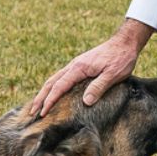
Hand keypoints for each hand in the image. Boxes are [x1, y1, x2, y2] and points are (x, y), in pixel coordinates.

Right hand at [31, 18, 156, 115]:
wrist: (125, 43)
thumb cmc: (121, 59)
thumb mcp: (113, 75)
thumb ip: (98, 87)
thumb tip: (85, 102)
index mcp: (79, 68)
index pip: (59, 86)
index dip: (50, 101)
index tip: (42, 113)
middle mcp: (74, 66)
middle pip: (51, 82)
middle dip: (40, 97)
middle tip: (31, 112)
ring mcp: (76, 66)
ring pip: (55, 79)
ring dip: (45, 92)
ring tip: (37, 105)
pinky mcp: (80, 67)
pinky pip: (62, 78)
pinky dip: (54, 87)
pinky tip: (54, 94)